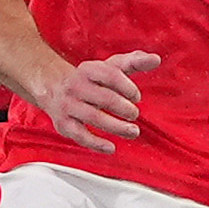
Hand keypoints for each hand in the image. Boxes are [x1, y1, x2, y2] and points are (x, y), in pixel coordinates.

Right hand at [42, 49, 159, 152]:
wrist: (53, 87)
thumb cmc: (91, 78)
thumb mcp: (111, 66)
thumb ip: (135, 62)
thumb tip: (156, 59)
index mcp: (89, 70)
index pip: (111, 75)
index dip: (128, 87)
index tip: (136, 97)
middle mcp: (75, 86)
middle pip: (104, 98)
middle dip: (124, 108)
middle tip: (134, 114)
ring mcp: (68, 105)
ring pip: (93, 117)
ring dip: (116, 127)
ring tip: (133, 131)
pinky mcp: (64, 124)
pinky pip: (80, 135)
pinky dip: (96, 144)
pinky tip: (111, 148)